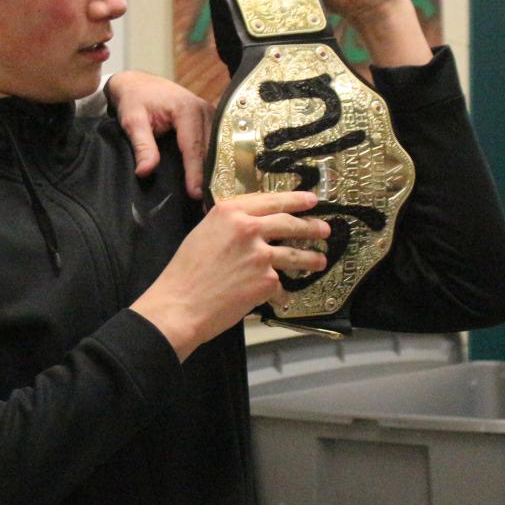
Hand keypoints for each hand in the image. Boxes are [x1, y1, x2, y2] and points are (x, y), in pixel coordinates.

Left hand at [108, 71, 211, 198]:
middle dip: (209, 177)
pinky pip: (216, 145)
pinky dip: (214, 163)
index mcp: (187, 109)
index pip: (193, 147)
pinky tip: (212, 183)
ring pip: (217, 149)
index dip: (195, 172)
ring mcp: (211, 115)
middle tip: (209, 204)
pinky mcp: (211, 121)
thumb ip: (142, 146)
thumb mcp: (133, 121)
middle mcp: (205, 110)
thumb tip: (145, 172)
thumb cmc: (135, 100)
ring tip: (213, 198)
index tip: (195, 194)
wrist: (139, 83)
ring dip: (215, 172)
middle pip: (210, 150)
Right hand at [130, 191, 329, 360]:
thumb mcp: (203, 234)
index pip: (271, 200)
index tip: (310, 199)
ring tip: (320, 261)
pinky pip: (281, 285)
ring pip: (296, 254)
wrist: (180, 304)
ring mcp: (261, 255)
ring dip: (311, 258)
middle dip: (311, 226)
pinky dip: (281, 293)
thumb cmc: (184, 272)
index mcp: (230, 212)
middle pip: (289, 223)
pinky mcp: (267, 281)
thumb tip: (252, 225)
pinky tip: (282, 298)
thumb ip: (229, 225)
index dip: (294, 199)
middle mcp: (248, 228)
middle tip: (324, 229)